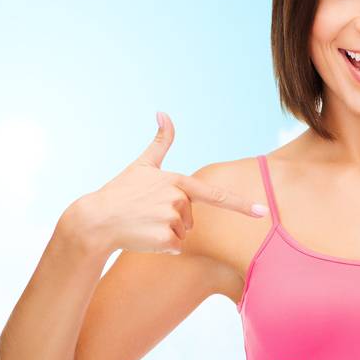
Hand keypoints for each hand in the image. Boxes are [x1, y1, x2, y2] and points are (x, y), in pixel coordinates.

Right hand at [68, 112, 266, 254]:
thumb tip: (163, 112)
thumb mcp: (141, 164)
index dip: (240, 204)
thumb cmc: (120, 192)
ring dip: (166, 233)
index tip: (263, 211)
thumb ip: (160, 142)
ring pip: (182, 234)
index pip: (215, 195)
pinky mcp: (166, 240)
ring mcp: (172, 220)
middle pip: (191, 218)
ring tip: (144, 223)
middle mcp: (178, 200)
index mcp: (177, 182)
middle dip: (173, 220)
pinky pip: (175, 247)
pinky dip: (161, 246)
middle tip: (147, 213)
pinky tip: (143, 236)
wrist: (96, 220)